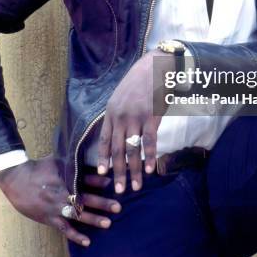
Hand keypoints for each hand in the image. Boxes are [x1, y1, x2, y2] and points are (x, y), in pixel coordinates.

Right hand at [0, 155, 121, 246]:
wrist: (17, 179)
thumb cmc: (40, 167)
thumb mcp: (58, 159)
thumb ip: (74, 160)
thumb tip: (91, 154)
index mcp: (66, 177)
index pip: (85, 178)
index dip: (99, 181)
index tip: (113, 182)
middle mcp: (63, 192)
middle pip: (85, 198)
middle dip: (102, 203)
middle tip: (118, 207)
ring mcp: (56, 206)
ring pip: (77, 215)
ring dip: (93, 219)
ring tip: (108, 223)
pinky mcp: (49, 217)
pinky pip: (64, 228)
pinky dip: (75, 236)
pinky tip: (87, 242)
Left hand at [97, 50, 173, 193]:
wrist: (154, 66)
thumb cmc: (139, 81)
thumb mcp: (122, 97)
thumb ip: (119, 115)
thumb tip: (119, 135)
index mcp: (111, 112)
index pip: (103, 140)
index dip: (103, 158)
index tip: (103, 173)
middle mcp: (120, 117)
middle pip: (117, 150)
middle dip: (119, 172)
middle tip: (120, 190)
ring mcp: (135, 117)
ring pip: (132, 150)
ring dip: (135, 170)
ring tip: (135, 186)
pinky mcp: (150, 117)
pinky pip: (149, 142)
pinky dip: (149, 157)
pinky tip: (150, 170)